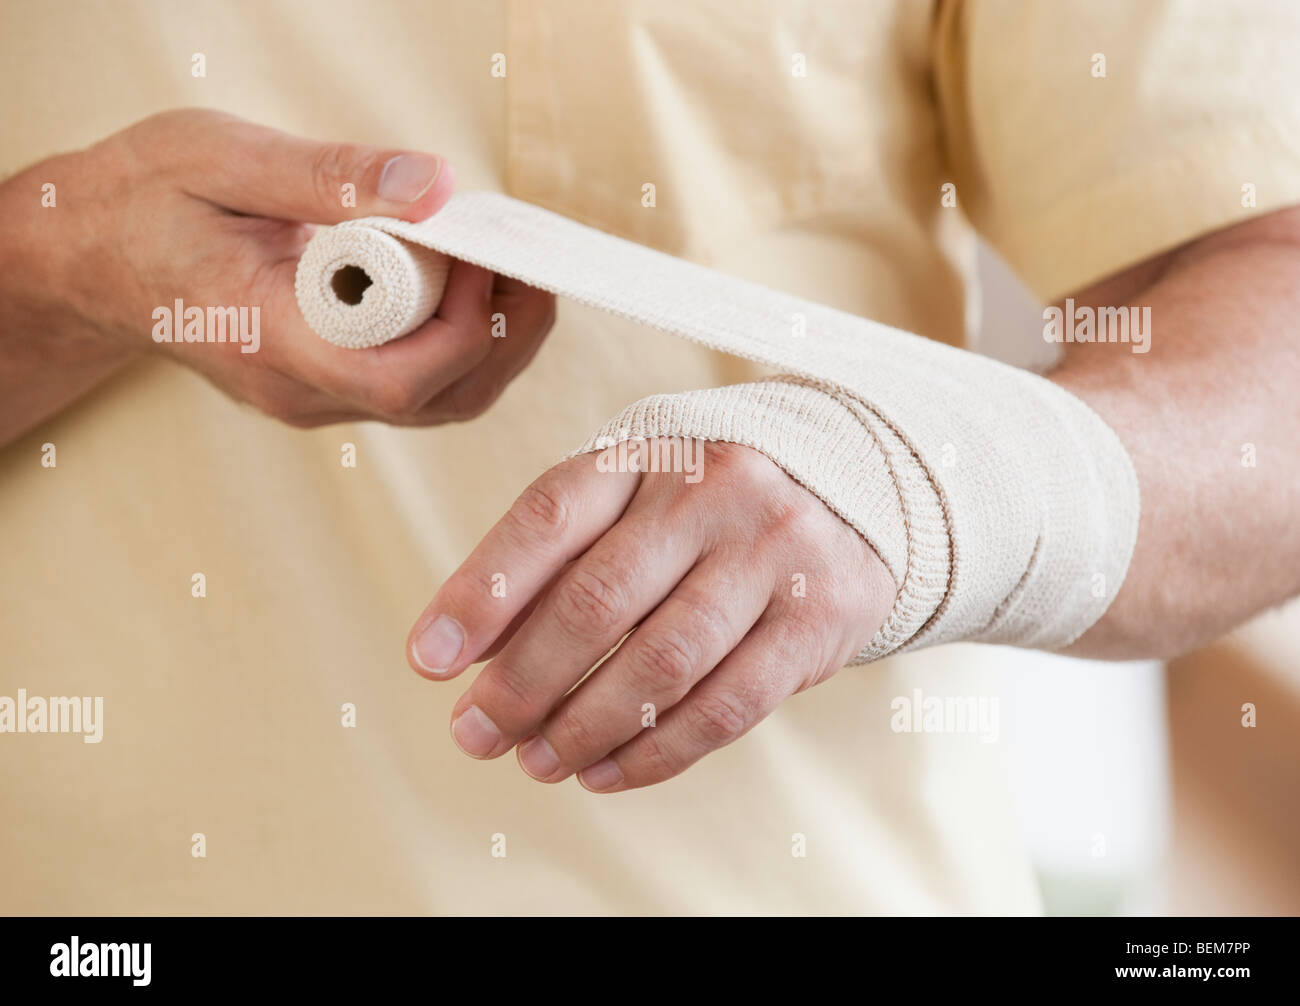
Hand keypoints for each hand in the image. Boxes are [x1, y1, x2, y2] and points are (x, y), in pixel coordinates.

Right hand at [0, 108, 554, 438]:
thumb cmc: (139, 206)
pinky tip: (470, 285)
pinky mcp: (324, 385)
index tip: (480, 250)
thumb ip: (329, 176)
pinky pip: (416, 385)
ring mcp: (313, 397)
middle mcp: (300, 390)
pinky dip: (461, 342)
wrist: (85, 258)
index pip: (400, 377)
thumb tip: (435, 187)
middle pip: (440, 399)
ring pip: (438, 402)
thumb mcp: (218, 161)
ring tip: (508, 268)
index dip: (467, 325)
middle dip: (503, 334)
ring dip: (493, 342)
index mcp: (271, 340)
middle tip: (524, 259)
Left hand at [405, 440, 896, 790]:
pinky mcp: (817, 620)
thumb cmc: (703, 505)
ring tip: (536, 762)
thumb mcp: (632, 496)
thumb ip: (557, 557)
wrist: (849, 493)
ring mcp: (773, 553)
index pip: (550, 516)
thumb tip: (470, 651)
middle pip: (599, 599)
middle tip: (474, 734)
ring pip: (661, 663)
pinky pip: (725, 706)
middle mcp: (713, 490)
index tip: (429, 659)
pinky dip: (655, 754)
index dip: (483, 592)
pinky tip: (604, 773)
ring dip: (584, 729)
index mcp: (648, 451)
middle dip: (523, 682)